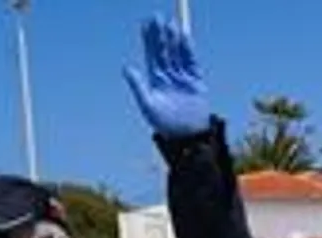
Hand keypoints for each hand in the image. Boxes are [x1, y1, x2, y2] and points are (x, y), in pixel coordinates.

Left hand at [123, 16, 210, 137]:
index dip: (149, 39)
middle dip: (161, 34)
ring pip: (177, 53)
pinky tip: (184, 38)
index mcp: (155, 79)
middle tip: (157, 18)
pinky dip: (188, 50)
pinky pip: (192, 62)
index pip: (152, 54)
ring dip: (174, 39)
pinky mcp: (196, 81)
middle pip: (164, 50)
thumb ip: (137, 85)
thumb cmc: (164, 124)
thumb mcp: (147, 104)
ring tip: (171, 24)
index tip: (146, 24)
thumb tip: (126, 67)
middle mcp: (169, 75)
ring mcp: (182, 77)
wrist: (186, 135)